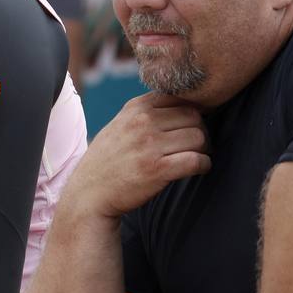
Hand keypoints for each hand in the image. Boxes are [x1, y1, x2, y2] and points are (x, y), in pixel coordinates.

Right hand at [66, 92, 209, 218]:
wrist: (89, 194)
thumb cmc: (107, 162)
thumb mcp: (119, 126)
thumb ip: (144, 113)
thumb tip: (180, 104)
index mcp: (135, 109)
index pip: (180, 98)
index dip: (191, 112)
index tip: (189, 127)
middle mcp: (142, 123)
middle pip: (194, 117)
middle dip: (199, 131)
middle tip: (195, 146)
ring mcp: (149, 145)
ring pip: (199, 137)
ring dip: (203, 149)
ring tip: (195, 158)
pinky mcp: (157, 169)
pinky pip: (196, 160)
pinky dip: (203, 165)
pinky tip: (197, 169)